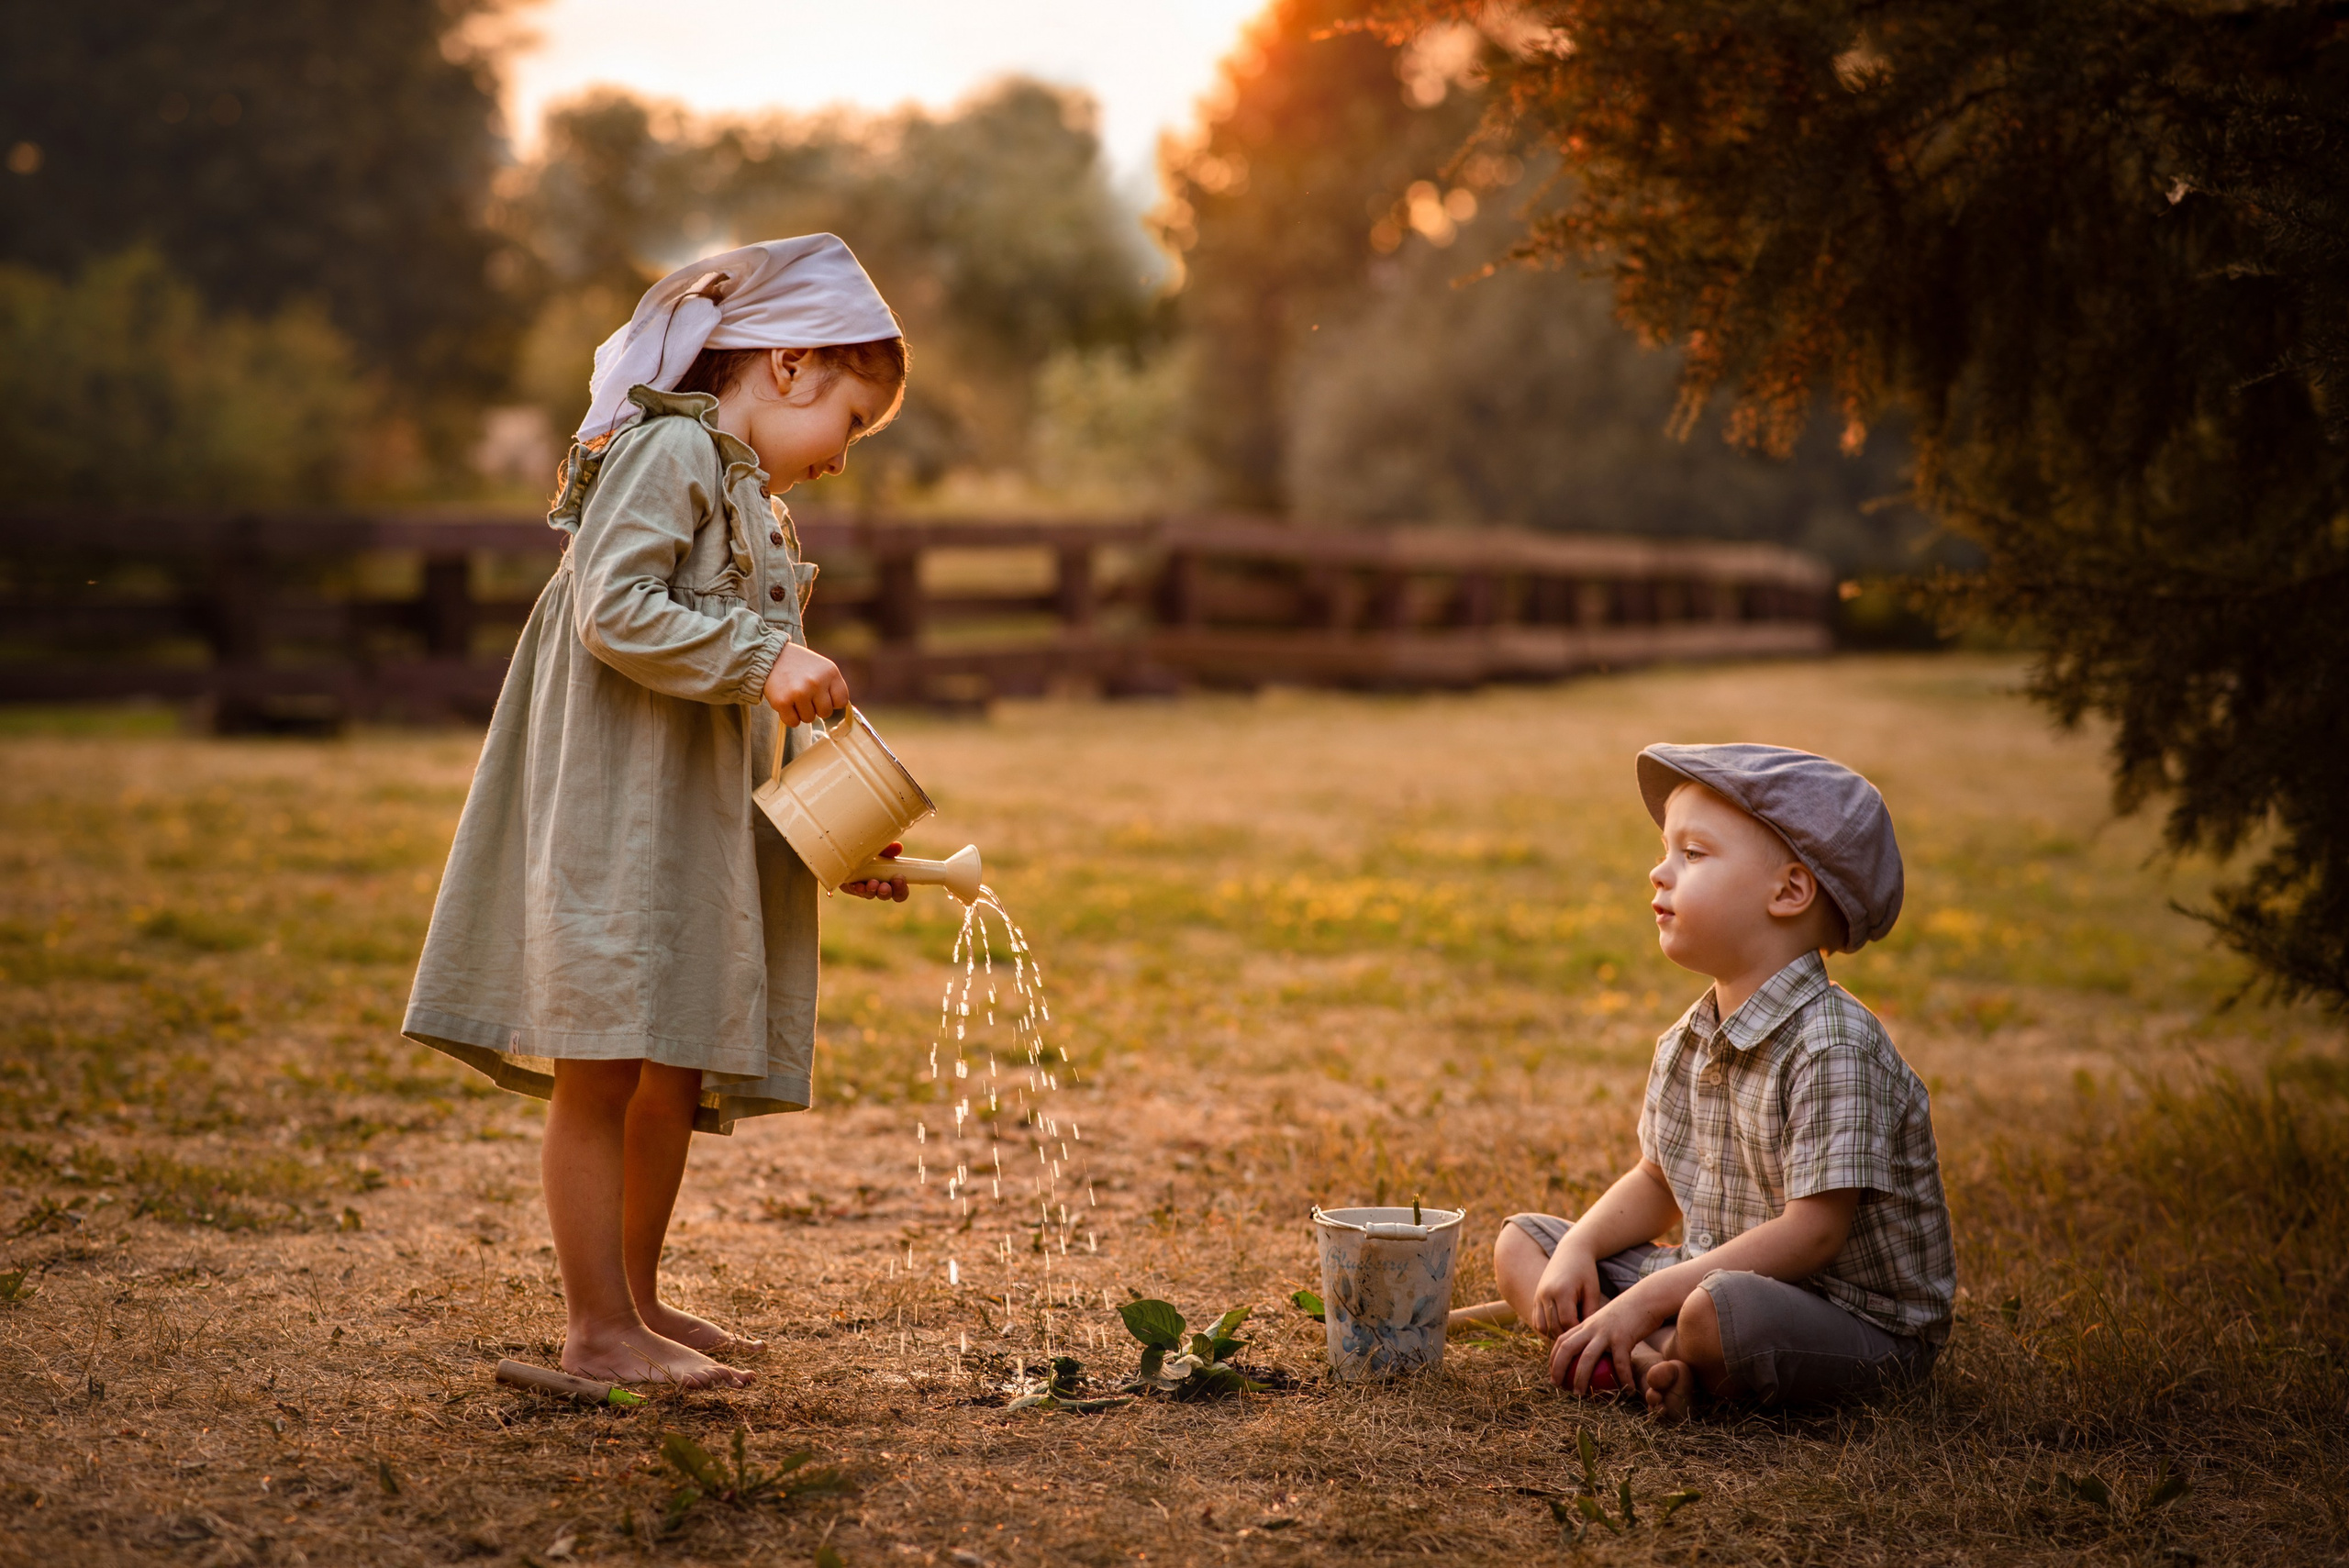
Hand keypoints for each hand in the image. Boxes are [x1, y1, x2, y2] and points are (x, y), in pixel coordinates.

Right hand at [763, 643, 849, 726]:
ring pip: (809, 719)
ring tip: (794, 696)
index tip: (821, 695)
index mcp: (830, 672)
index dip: (831, 701)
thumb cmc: (800, 665)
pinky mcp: (783, 701)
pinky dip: (789, 717)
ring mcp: (799, 692)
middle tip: (805, 695)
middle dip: (816, 708)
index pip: (841, 701)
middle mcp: (816, 682)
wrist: (771, 656)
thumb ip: (833, 686)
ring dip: (801, 712)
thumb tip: (842, 708)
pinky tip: (786, 702)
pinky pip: (793, 722)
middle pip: (825, 713)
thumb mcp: (822, 668)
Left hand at [841, 842, 907, 901]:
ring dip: (872, 890)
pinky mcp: (851, 886)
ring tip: (872, 883)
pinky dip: (857, 888)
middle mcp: (879, 886)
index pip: (900, 891)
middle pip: (886, 895)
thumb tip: (898, 847)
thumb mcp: (881, 847)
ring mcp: (865, 888)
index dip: (901, 888)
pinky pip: (854, 890)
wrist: (849, 848)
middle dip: (886, 892)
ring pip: (870, 894)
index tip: (899, 878)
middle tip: (885, 886)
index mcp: (891, 878)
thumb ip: (889, 848)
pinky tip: (858, 884)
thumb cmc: (871, 848)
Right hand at [1531, 1242, 1604, 1338]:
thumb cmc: (1585, 1270)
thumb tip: (1588, 1335)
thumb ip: (1590, 1312)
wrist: (1570, 1251)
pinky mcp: (1536, 1297)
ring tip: (1570, 1335)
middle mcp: (1546, 1294)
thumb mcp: (1592, 1290)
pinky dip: (1546, 1328)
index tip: (1589, 1336)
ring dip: (1554, 1334)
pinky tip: (1560, 1329)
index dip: (1578, 1332)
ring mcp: (1538, 1295)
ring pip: (1541, 1326)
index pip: (1567, 1322)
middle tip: (1581, 1340)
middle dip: (1567, 1336)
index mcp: (1562, 1291)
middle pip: (1553, 1326)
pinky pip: (1537, 1320)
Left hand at [1549, 1287, 1665, 1397]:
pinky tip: (1627, 1391)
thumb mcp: (1607, 1320)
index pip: (1562, 1340)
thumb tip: (1594, 1353)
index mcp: (1586, 1324)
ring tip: (1580, 1395)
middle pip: (1567, 1348)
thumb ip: (1597, 1333)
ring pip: (1587, 1358)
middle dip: (1558, 1368)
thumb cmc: (1630, 1312)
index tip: (1552, 1373)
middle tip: (1557, 1386)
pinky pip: (1620, 1364)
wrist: (1647, 1298)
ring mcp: (1606, 1332)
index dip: (1554, 1357)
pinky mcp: (1623, 1338)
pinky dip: (1623, 1379)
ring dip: (1581, 1378)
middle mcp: (1592, 1327)